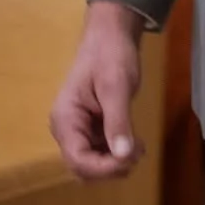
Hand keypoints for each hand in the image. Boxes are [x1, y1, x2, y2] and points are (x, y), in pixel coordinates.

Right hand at [50, 0, 145, 179]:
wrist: (111, 35)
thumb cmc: (111, 55)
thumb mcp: (117, 86)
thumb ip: (118, 121)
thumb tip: (124, 156)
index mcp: (65, 119)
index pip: (77, 159)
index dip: (103, 168)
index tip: (130, 161)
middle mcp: (67, 129)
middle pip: (82, 166)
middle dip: (110, 168)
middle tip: (138, 153)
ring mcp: (78, 129)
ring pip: (92, 162)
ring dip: (115, 163)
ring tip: (139, 148)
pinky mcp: (90, 127)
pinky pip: (100, 151)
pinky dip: (116, 153)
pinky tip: (135, 144)